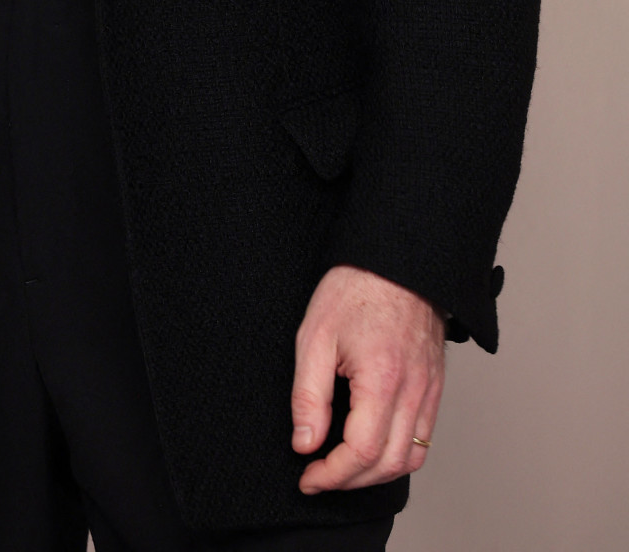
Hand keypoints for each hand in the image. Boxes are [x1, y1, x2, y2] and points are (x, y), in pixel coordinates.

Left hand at [292, 264, 444, 493]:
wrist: (396, 259)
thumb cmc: (354, 289)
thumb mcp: (315, 336)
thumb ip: (309, 396)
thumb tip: (305, 443)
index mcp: (382, 379)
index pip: (362, 452)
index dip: (332, 475)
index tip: (308, 477)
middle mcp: (414, 391)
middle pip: (389, 465)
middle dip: (350, 481)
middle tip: (318, 475)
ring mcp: (429, 390)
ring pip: (412, 458)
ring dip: (376, 474)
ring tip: (343, 467)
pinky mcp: (435, 385)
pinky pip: (424, 438)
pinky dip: (399, 455)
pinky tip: (372, 446)